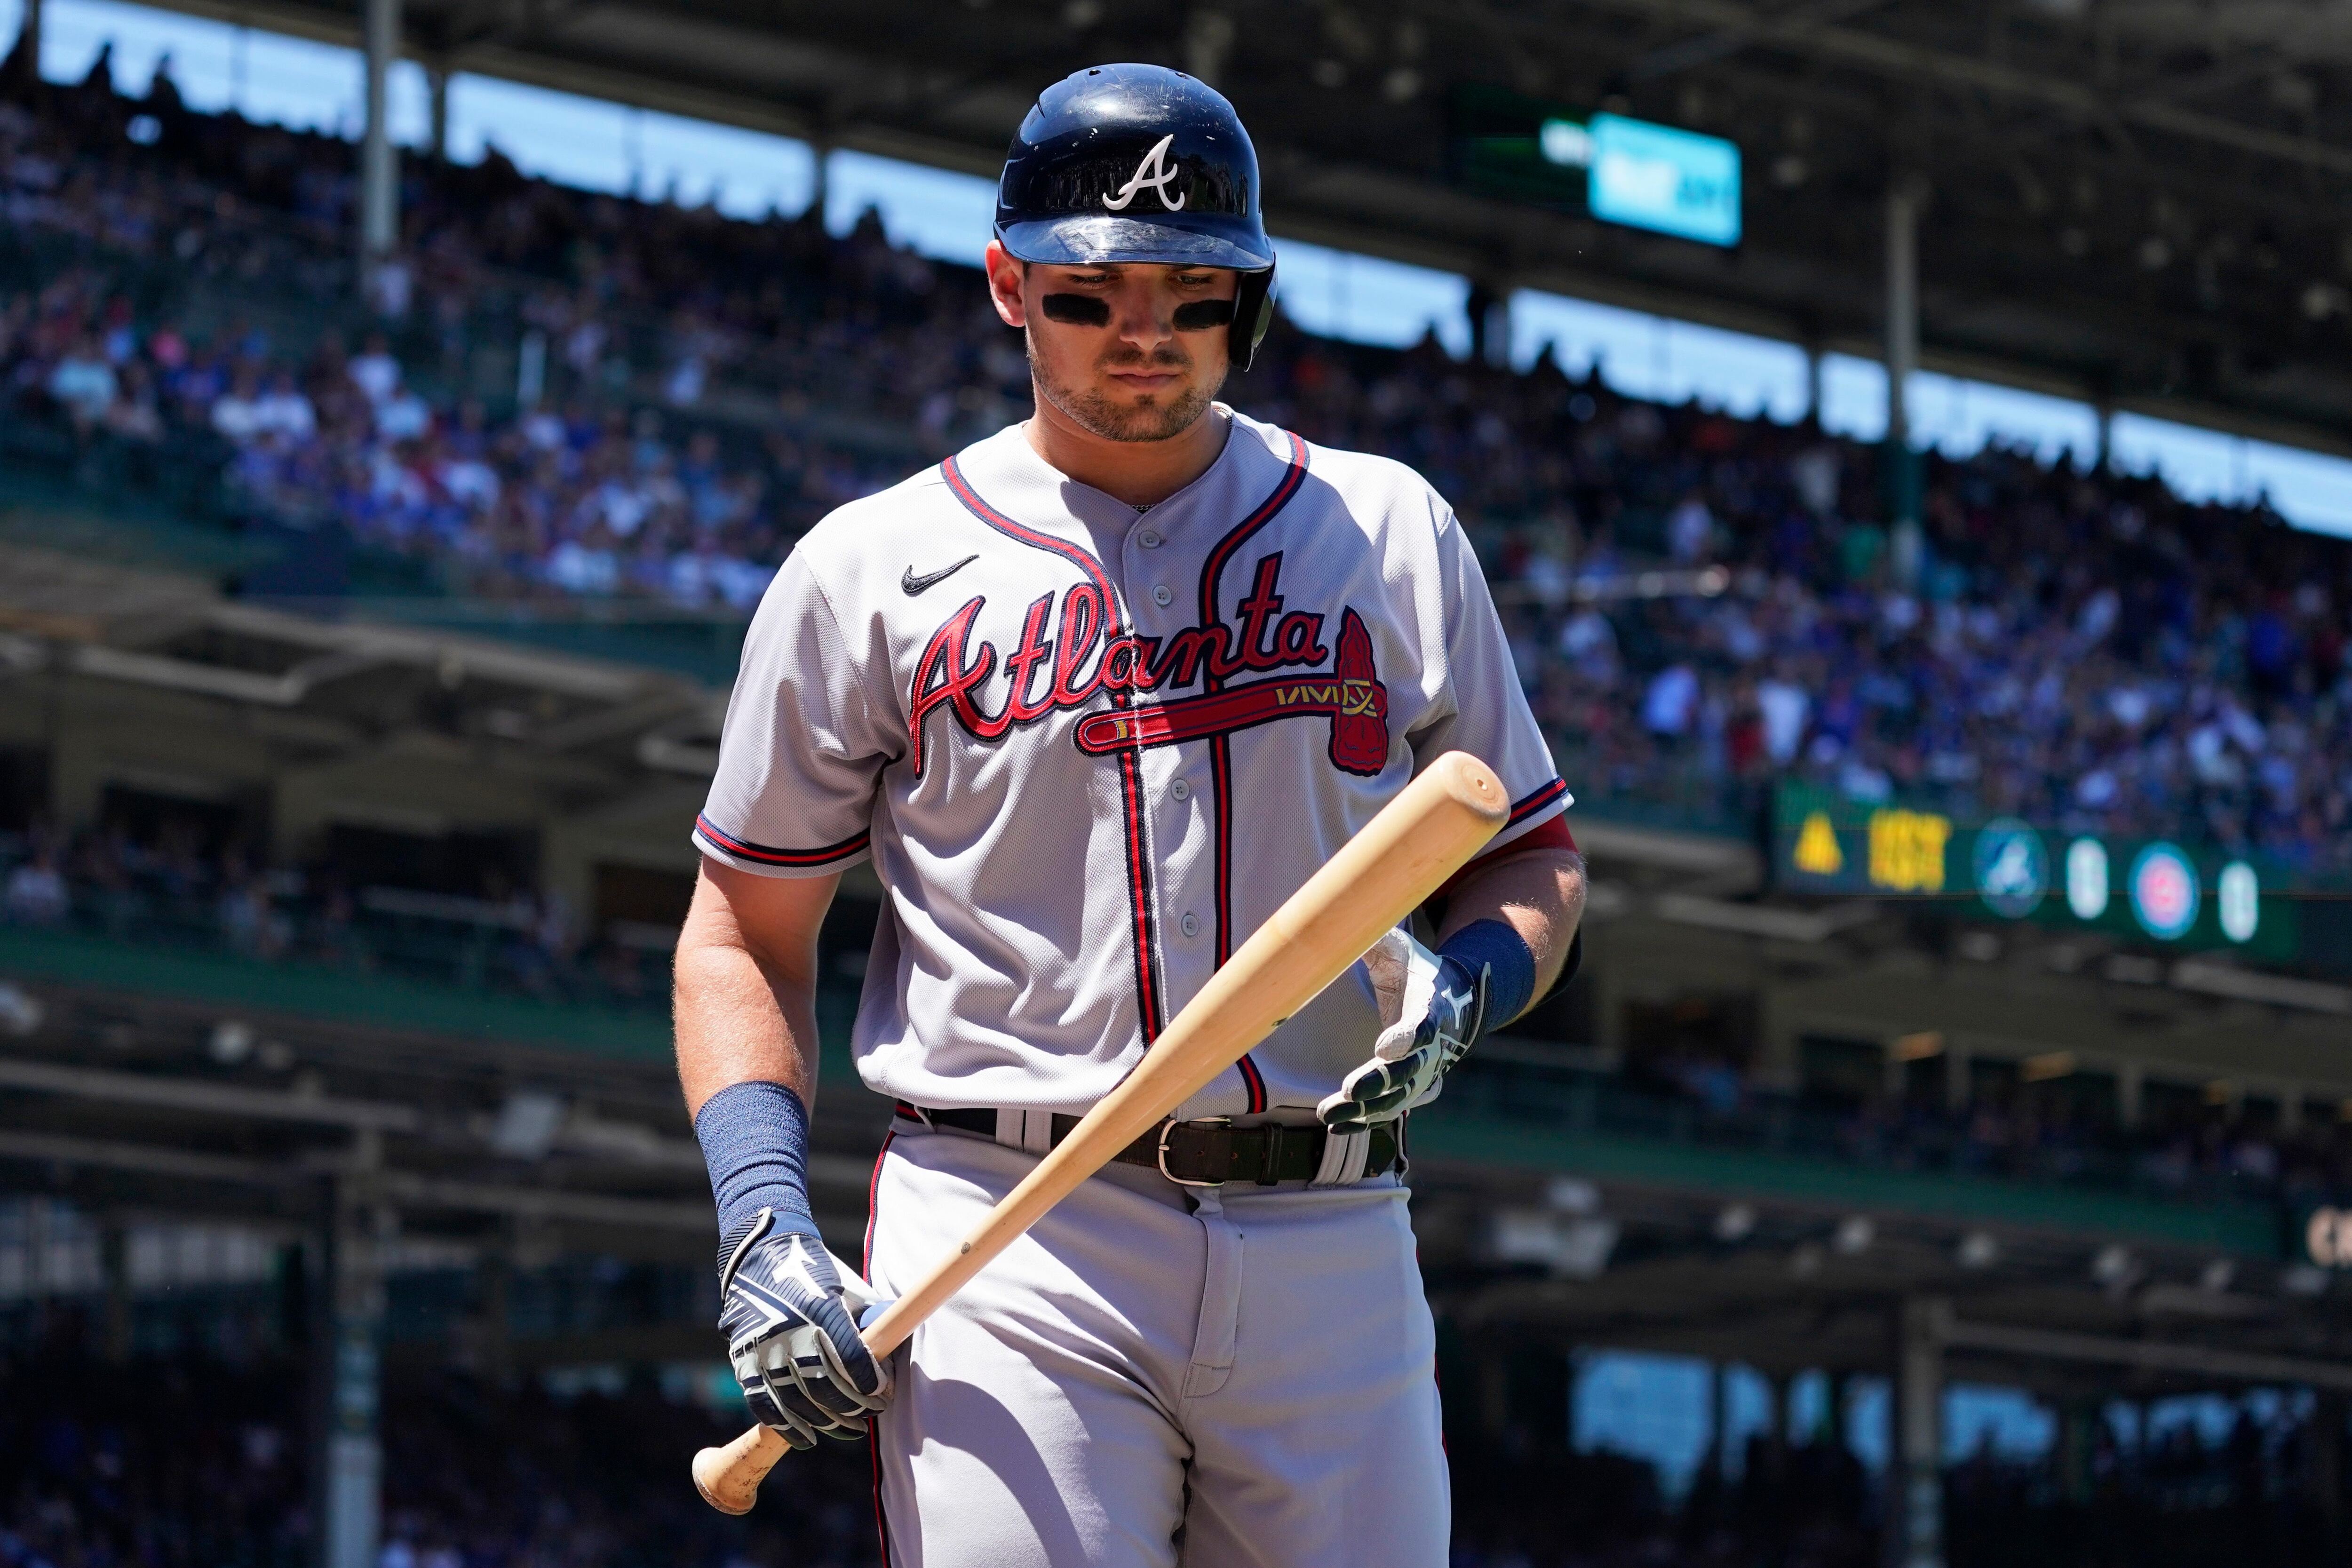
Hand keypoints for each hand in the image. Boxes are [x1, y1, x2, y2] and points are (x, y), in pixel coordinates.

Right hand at [717, 1208, 892, 1448]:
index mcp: (821, 1308)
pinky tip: (808, 1437)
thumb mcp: (849, 1286)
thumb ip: (872, 1317)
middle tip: (873, 1411)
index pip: (853, 1358)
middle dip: (855, 1406)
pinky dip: (788, 1427)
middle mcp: (790, 1331)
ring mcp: (763, 1349)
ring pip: (798, 1402)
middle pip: (826, 1386)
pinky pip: (765, 1405)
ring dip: (828, 1422)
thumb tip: (898, 1347)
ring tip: (851, 1428)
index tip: (885, 1391)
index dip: (872, 1382)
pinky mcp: (743, 1361)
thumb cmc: (816, 1272)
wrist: (759, 1256)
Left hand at [1317, 927, 1487, 1134]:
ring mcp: (1423, 1072)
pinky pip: (1389, 1109)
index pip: (1426, 1023)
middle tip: (1352, 1090)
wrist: (1454, 1003)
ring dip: (1364, 1109)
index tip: (1387, 1046)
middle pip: (1409, 1071)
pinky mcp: (1410, 1088)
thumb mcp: (1400, 948)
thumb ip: (1374, 940)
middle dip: (1380, 1082)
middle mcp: (1432, 1046)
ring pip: (1397, 1098)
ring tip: (1328, 1112)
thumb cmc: (1418, 971)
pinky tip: (1336, 1124)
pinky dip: (1365, 1120)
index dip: (1409, 1036)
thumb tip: (1342, 918)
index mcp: (1432, 1005)